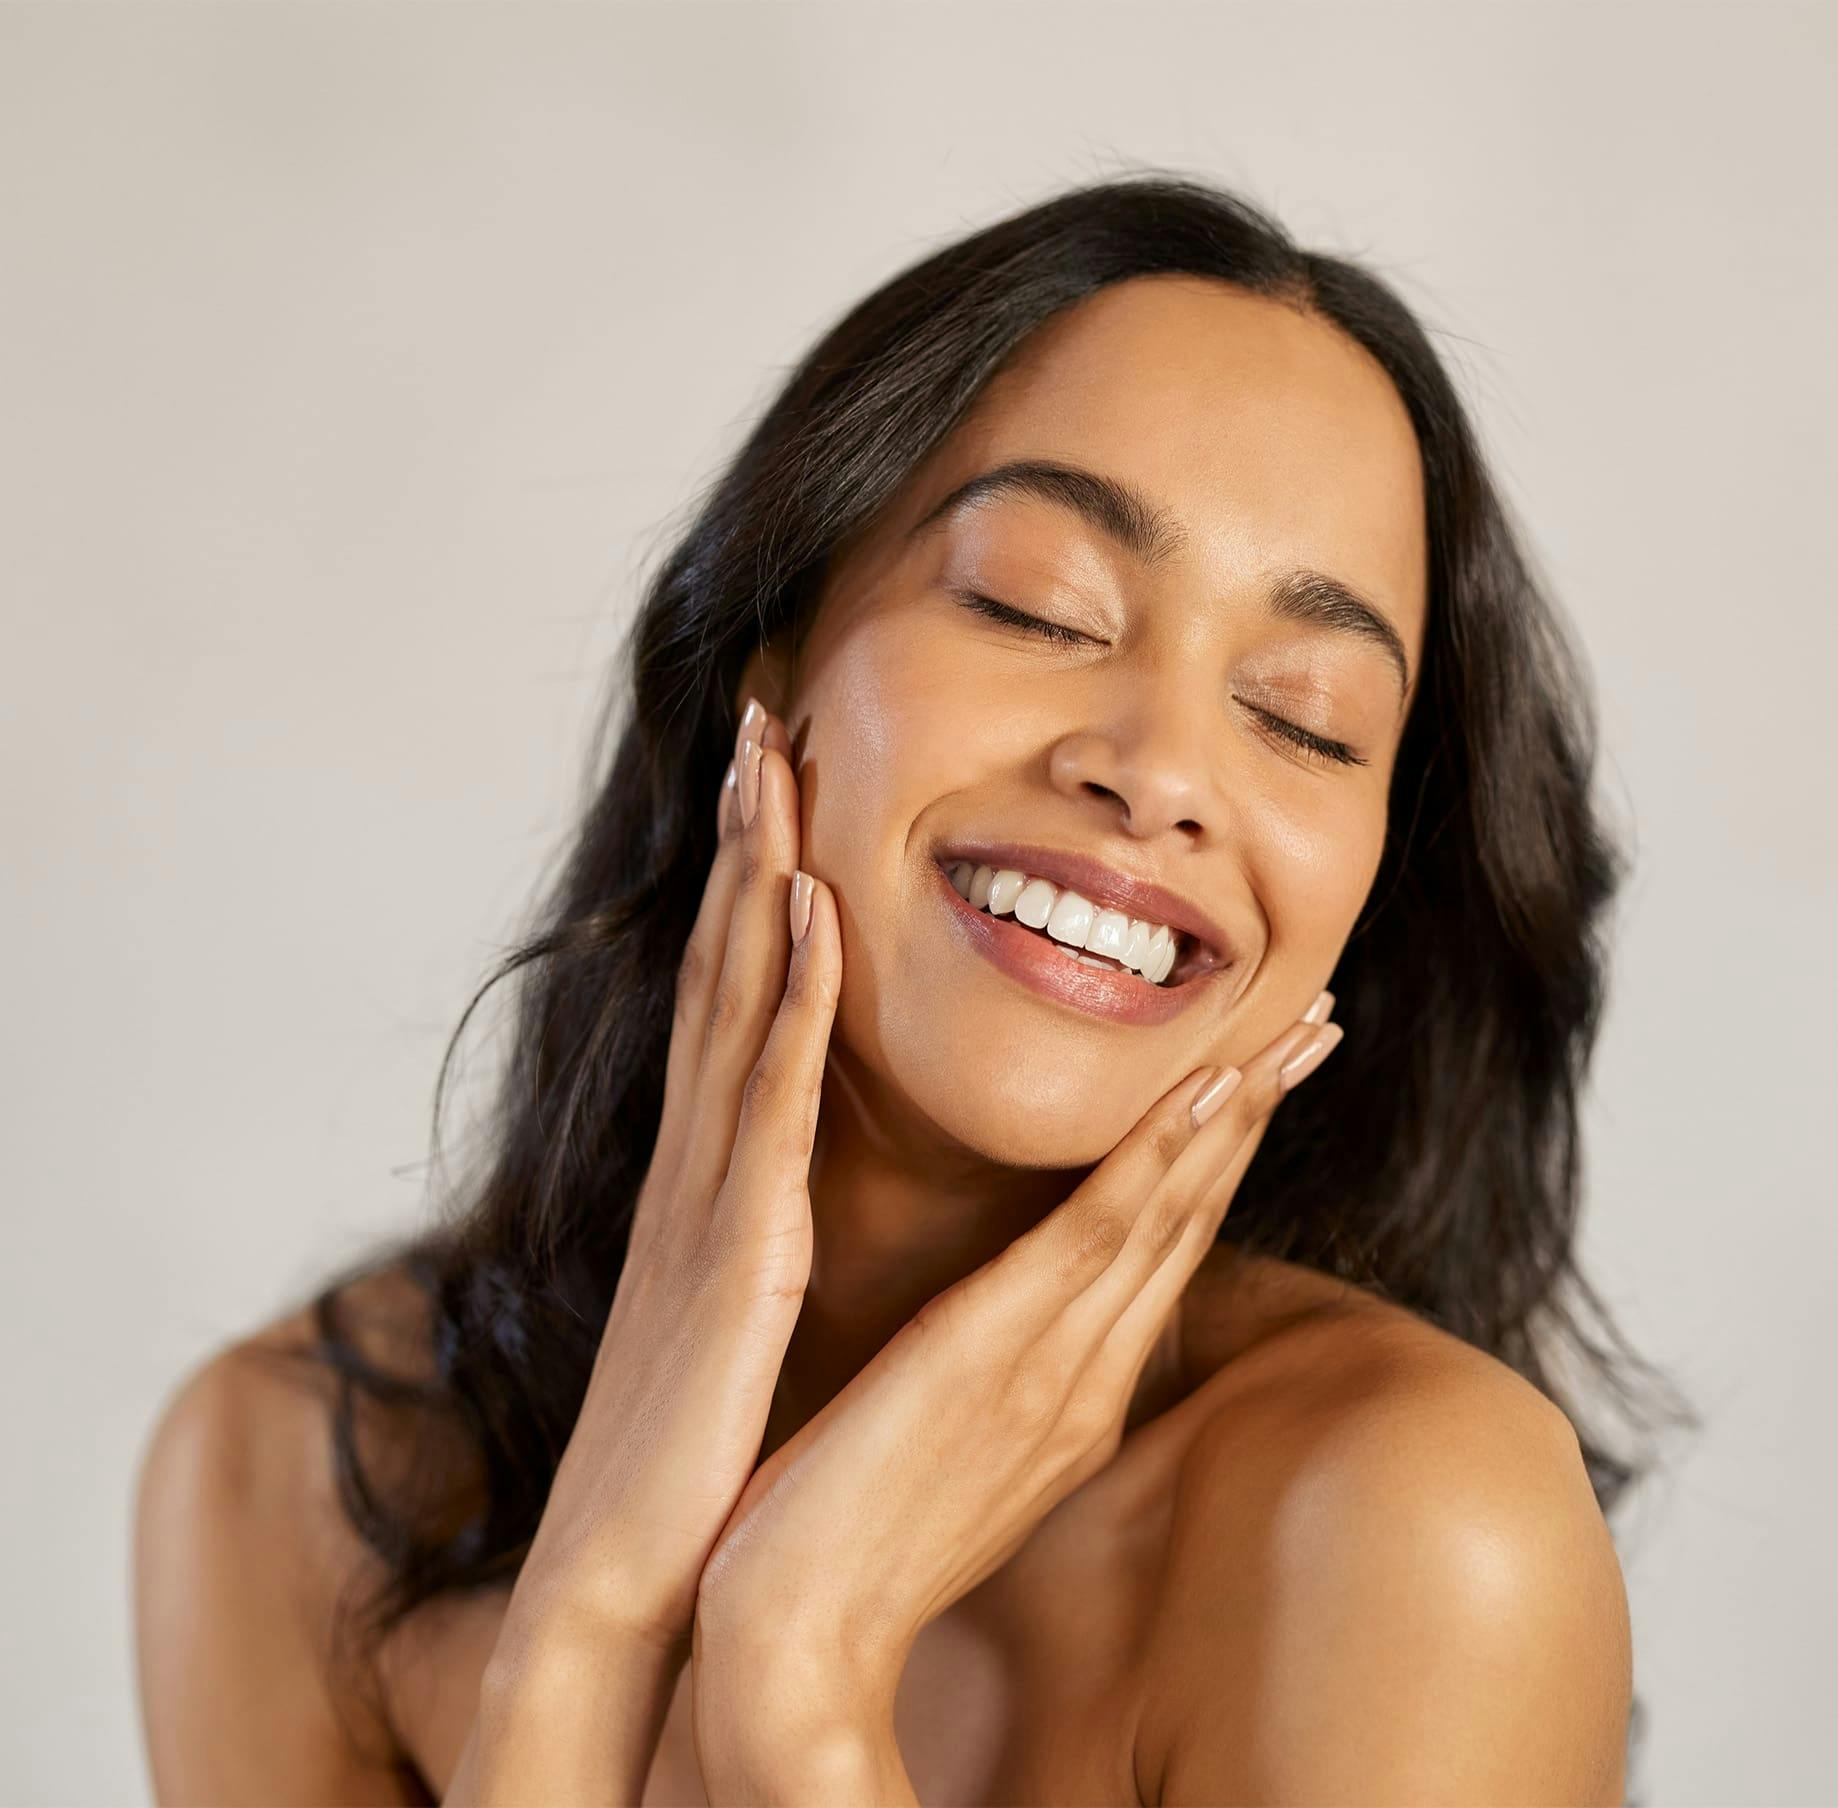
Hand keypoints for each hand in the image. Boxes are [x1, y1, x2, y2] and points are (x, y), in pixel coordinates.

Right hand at [497, 698, 839, 1662]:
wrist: (632, 1575)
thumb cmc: (692, 1450)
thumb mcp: (728, 1307)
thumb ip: (749, 1226)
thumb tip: (778, 1178)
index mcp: (710, 1173)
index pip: (731, 998)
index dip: (750, 883)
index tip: (778, 783)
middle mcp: (699, 1157)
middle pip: (723, 963)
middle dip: (743, 834)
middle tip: (764, 714)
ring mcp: (711, 1190)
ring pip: (736, 998)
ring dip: (758, 870)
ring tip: (776, 758)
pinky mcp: (737, 1243)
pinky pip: (769, 1096)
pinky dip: (790, 993)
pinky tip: (812, 905)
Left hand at [691, 1001, 1342, 1711]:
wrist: (801, 1631)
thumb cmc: (854, 1533)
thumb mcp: (947, 1448)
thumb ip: (996, 1382)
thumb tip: (1005, 1324)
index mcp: (1076, 1394)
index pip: (1163, 1252)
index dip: (1219, 1159)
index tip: (1256, 1078)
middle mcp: (1088, 1376)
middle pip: (1193, 1221)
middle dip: (1259, 1118)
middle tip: (1316, 1030)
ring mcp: (1054, 1364)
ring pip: (1167, 1213)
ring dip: (1236, 1115)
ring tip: (1293, 1035)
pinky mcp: (996, 1351)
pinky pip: (1097, 1235)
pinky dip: (1158, 1158)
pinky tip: (1206, 1093)